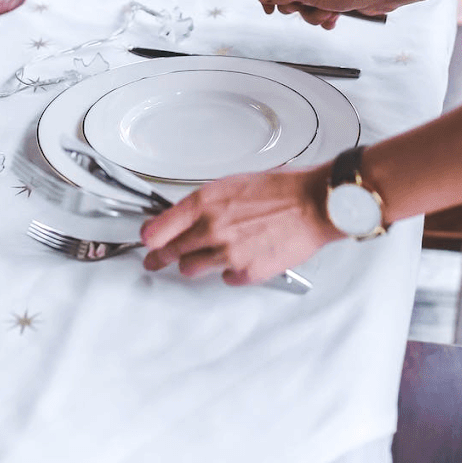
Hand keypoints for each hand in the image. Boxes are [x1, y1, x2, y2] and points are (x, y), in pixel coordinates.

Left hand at [141, 167, 341, 284]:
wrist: (314, 204)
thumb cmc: (281, 190)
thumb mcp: (233, 184)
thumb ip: (207, 203)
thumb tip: (190, 216)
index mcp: (205, 202)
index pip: (158, 228)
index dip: (149, 238)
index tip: (147, 241)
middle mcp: (212, 229)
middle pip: (171, 252)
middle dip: (160, 257)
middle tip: (154, 261)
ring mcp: (228, 254)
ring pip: (192, 269)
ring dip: (195, 263)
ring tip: (205, 256)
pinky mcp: (246, 272)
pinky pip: (225, 278)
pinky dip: (229, 270)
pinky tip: (240, 257)